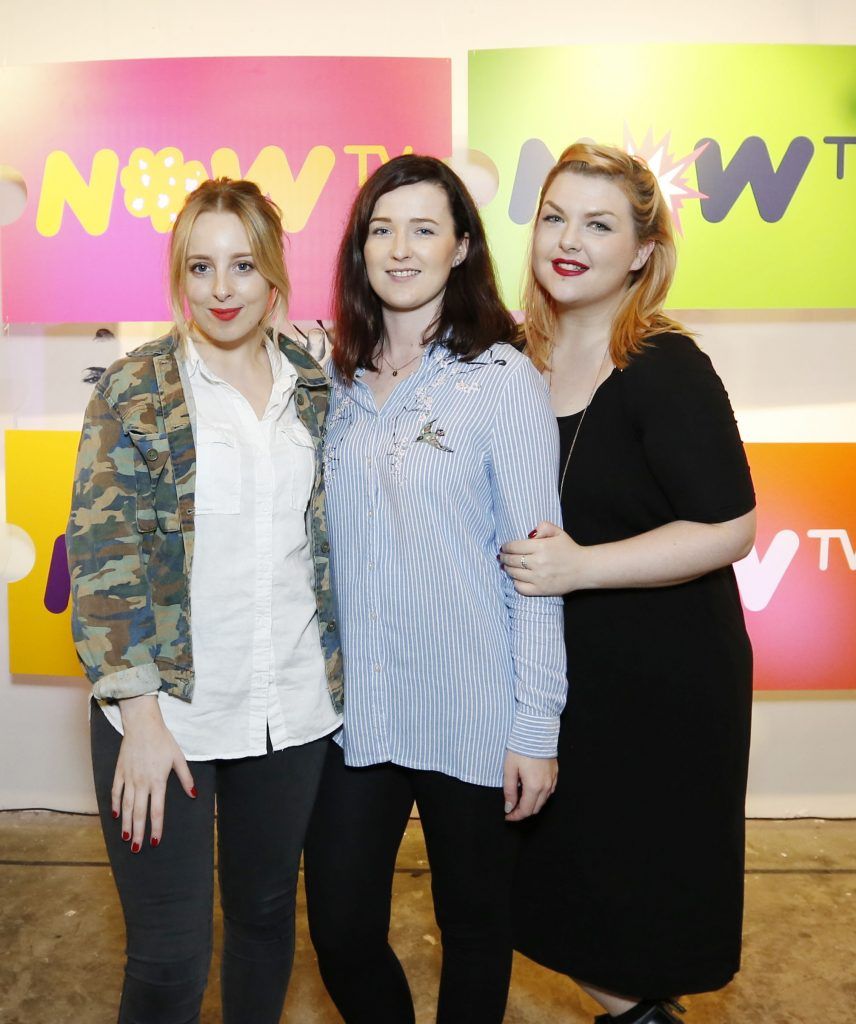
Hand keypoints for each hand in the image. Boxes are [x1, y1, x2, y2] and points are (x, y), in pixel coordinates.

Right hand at [113, 695, 195, 851]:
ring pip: (125, 805)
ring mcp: (129, 777)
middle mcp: (142, 782)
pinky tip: (114, 815)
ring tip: (125, 838)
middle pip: (139, 813)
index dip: (156, 827)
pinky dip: (114, 804)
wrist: (143, 724)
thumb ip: (186, 778)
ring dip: (125, 823)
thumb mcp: (178, 758)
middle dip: (138, 832)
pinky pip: (115, 791)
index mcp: (158, 781)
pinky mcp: (120, 771)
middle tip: (136, 848)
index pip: (157, 810)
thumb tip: (194, 794)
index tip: (155, 841)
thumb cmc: (163, 740)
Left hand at [500, 520, 587, 595]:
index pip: (514, 546)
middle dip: (504, 558)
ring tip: (506, 566)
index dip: (506, 547)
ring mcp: (538, 578)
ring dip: (507, 569)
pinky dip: (516, 583)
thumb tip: (529, 533)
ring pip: (514, 574)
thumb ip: (543, 526)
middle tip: (501, 557)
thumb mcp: (558, 532)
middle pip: (511, 560)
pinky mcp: (541, 590)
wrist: (584, 569)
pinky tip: (516, 578)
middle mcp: (538, 562)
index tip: (504, 547)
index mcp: (541, 547)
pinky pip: (520, 588)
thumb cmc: (569, 549)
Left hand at [503, 751, 557, 821]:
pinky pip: (549, 791)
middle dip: (523, 812)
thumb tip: (509, 807)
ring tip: (520, 799)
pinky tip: (531, 790)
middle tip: (512, 808)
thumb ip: (509, 790)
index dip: (515, 816)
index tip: (507, 816)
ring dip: (532, 804)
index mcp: (534, 787)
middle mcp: (546, 787)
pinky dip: (540, 796)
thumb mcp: (510, 769)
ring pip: (543, 801)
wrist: (536, 732)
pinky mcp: (555, 774)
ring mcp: (553, 780)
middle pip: (535, 808)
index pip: (525, 810)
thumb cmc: (521, 748)